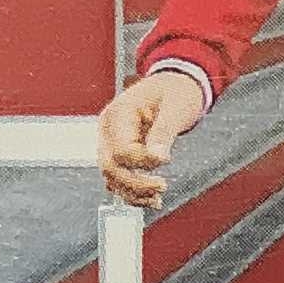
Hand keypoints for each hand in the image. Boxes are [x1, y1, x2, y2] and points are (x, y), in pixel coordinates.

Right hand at [97, 71, 205, 208]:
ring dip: (132, 192)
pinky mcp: (120, 152)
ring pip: (111, 177)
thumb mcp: (174, 107)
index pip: (121, 149)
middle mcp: (108, 129)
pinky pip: (119, 177)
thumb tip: (158, 158)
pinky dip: (132, 191)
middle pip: (110, 167)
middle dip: (134, 183)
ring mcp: (111, 141)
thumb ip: (163, 133)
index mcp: (117, 114)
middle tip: (161, 187)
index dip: (142, 160)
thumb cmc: (175, 90)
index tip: (166, 160)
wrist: (175, 82)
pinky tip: (151, 199)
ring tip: (157, 200)